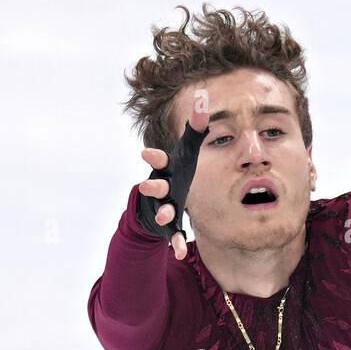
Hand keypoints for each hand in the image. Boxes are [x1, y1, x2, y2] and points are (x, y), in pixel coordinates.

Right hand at [136, 89, 210, 258]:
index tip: (146, 152)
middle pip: (155, 185)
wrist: (164, 199)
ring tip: (166, 216)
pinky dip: (175, 243)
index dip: (154, 156)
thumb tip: (204, 97)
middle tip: (146, 185)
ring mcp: (164, 207)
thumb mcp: (188, 150)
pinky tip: (178, 253)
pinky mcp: (169, 226)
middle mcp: (162, 187)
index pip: (159, 160)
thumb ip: (196, 126)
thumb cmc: (177, 171)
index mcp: (165, 169)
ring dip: (164, 212)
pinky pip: (172, 235)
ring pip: (162, 210)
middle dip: (152, 185)